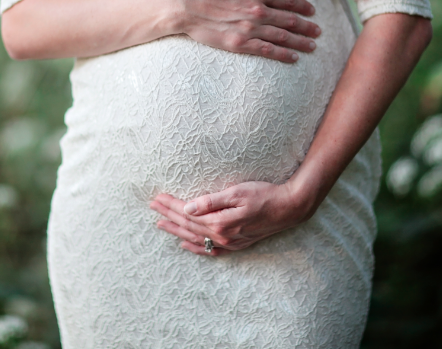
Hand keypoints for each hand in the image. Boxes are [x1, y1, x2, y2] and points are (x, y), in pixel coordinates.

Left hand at [149, 181, 308, 256]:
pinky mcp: (237, 244)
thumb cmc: (264, 195)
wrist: (289, 208)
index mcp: (220, 222)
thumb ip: (211, 201)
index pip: (187, 212)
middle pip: (188, 225)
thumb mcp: (237, 192)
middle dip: (169, 215)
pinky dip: (196, 247)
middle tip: (152, 207)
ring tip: (161, 224)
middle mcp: (222, 235)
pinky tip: (185, 244)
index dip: (171, 205)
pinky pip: (211, 250)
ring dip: (177, 230)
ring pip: (196, 237)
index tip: (157, 198)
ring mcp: (229, 242)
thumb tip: (188, 207)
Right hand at [170, 0, 321, 63]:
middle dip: (307, 27)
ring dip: (300, 42)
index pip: (287, 1)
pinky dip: (283, 54)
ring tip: (312, 46)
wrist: (185, 4)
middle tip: (318, 31)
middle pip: (290, 20)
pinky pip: (267, 50)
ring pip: (283, 37)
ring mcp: (251, 28)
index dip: (302, 6)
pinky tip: (294, 57)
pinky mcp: (241, 44)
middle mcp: (258, 11)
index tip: (312, 12)